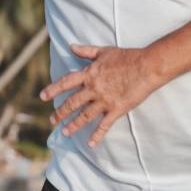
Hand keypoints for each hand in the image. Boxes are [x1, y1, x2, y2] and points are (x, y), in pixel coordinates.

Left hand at [39, 45, 164, 146]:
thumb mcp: (104, 51)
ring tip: (65, 132)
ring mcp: (104, 101)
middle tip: (52, 121)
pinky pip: (104, 125)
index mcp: (89, 74)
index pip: (66, 83)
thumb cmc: (127, 57)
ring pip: (84, 116)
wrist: (147, 66)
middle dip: (60, 113)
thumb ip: (86, 51)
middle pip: (72, 103)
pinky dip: (97, 135)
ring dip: (73, 125)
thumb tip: (71, 46)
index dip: (53, 90)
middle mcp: (93, 89)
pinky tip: (90, 143)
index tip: (43, 96)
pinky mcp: (116, 109)